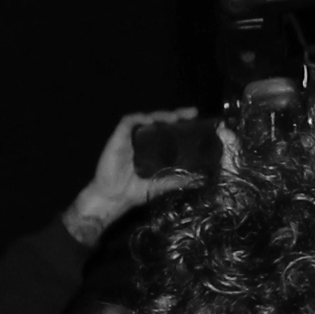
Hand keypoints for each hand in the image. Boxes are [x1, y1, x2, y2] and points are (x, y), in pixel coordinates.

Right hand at [68, 106, 205, 244]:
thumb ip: (179, 181)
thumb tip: (202, 179)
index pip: (167, 130)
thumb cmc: (133, 192)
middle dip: (175, 114)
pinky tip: (150, 120)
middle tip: (191, 113)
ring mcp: (129, 138)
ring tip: (175, 118)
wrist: (112, 200)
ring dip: (160, 115)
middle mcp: (141, 140)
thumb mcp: (161, 186)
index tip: (197, 119)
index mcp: (152, 149)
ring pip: (145, 118)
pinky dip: (139, 118)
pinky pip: (127, 122)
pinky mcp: (116, 138)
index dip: (181, 123)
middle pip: (159, 121)